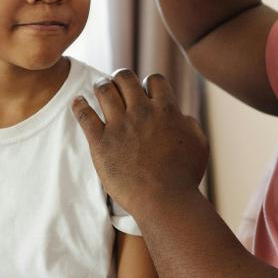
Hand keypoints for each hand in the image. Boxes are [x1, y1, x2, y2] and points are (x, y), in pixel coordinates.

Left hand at [72, 69, 208, 214]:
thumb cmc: (185, 176)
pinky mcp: (100, 142)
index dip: (148, 84)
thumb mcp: (199, 144)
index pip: (154, 80)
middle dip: (121, 78)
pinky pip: (84, 115)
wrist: (164, 200)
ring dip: (101, 85)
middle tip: (118, 84)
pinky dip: (79, 105)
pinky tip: (78, 102)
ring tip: (99, 88)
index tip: (145, 92)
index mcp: (166, 110)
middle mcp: (141, 112)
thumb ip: (190, 124)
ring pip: (104, 89)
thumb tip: (181, 115)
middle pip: (125, 77)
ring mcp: (119, 126)